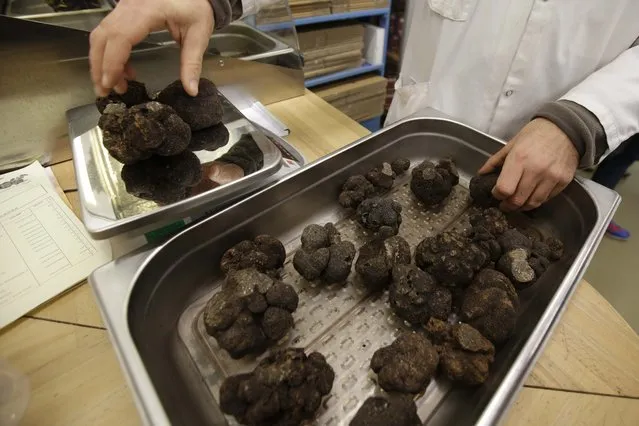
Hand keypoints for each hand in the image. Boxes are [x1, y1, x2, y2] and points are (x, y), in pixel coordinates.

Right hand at [90, 0, 213, 96]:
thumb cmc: (195, 7)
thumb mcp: (198, 35)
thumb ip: (192, 63)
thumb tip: (191, 90)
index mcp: (147, 11)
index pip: (120, 38)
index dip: (112, 63)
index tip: (110, 84)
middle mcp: (129, 7)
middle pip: (102, 37)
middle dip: (99, 66)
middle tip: (105, 92)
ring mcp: (123, 7)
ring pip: (101, 34)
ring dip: (102, 61)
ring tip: (115, 85)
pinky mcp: (124, 10)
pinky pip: (109, 32)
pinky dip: (110, 52)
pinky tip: (125, 70)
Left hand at [478, 118, 578, 210]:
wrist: (566, 128)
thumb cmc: (536, 134)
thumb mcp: (512, 143)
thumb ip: (495, 161)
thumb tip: (481, 174)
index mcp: (519, 159)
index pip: (504, 189)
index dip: (497, 195)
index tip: (496, 193)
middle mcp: (536, 170)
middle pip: (517, 200)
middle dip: (507, 205)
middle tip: (504, 203)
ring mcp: (551, 177)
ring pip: (532, 203)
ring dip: (522, 206)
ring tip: (517, 202)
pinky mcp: (563, 181)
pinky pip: (547, 199)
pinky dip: (536, 200)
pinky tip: (531, 195)